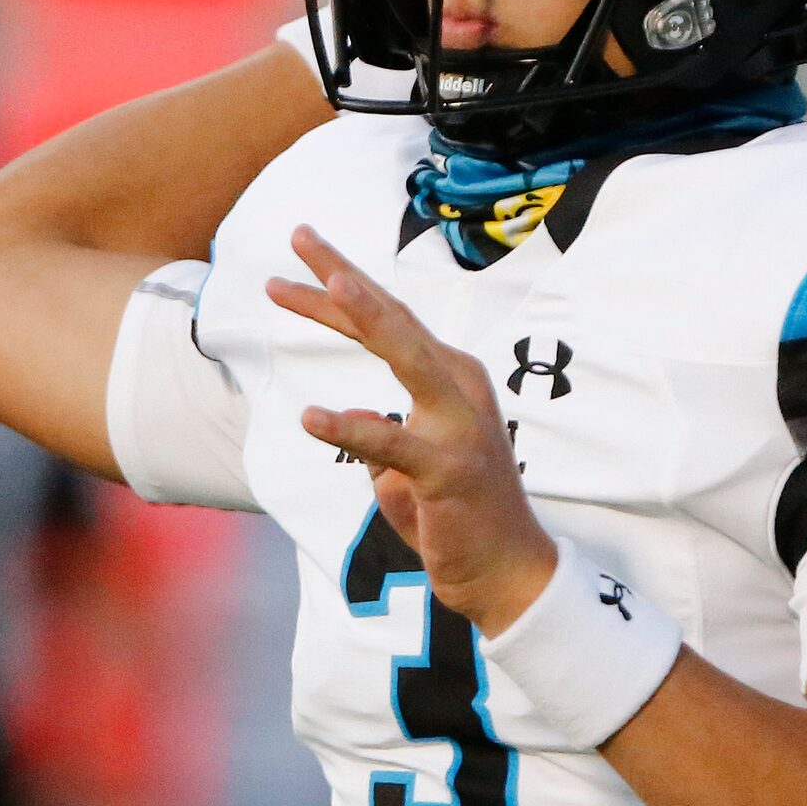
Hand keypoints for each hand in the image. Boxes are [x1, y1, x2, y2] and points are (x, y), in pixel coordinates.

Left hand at [267, 226, 557, 636]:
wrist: (507, 573)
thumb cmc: (457, 518)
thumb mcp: (408, 468)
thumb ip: (380, 439)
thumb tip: (354, 420)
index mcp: (449, 379)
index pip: (387, 323)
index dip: (339, 286)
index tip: (299, 251)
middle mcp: (458, 387)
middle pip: (393, 319)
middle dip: (343, 273)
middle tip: (299, 232)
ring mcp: (459, 425)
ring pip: (406, 356)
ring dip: (366, 314)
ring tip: (325, 282)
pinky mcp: (449, 468)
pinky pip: (393, 444)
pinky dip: (352, 429)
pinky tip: (311, 417)